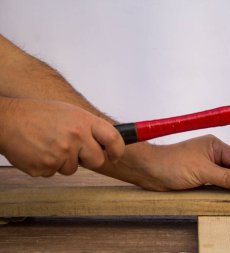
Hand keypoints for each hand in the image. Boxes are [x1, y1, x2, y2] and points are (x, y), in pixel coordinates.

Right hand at [0, 98, 124, 176]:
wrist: (7, 120)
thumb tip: (107, 142)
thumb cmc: (38, 114)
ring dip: (64, 162)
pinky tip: (39, 151)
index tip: (115, 155)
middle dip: (88, 159)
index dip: (118, 150)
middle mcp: (76, 136)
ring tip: (49, 145)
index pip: (113, 139)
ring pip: (73, 169)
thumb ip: (88, 127)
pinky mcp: (46, 167)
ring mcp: (61, 153)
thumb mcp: (69, 113)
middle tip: (75, 150)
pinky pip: (54, 173)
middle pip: (97, 161)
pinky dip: (48, 165)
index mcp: (84, 121)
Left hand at [94, 135, 229, 191]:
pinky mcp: (199, 176)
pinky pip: (215, 183)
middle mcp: (212, 154)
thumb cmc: (173, 163)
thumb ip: (225, 177)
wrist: (150, 170)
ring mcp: (205, 165)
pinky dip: (221, 189)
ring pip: (224, 177)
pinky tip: (226, 197)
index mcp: (214, 145)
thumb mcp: (203, 171)